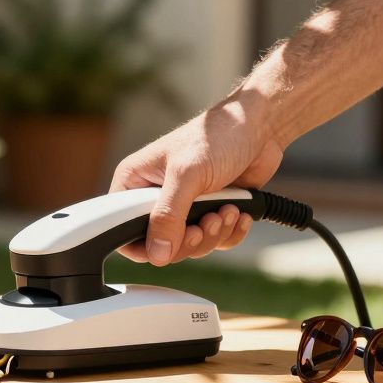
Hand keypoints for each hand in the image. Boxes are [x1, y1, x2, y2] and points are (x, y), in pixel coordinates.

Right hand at [110, 90, 284, 265]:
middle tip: (208, 221)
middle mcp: (156, 197)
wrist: (258, 127)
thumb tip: (157, 255)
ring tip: (228, 210)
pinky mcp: (210, 212)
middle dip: (191, 239)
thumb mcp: (186, 174)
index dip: (146, 246)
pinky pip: (216, 241)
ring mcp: (184, 207)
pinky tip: (238, 212)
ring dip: (214, 234)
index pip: (123, 230)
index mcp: (136, 182)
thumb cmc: (217, 135)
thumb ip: (168, 215)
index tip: (171, 244)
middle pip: (161, 245)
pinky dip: (230, 232)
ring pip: (191, 246)